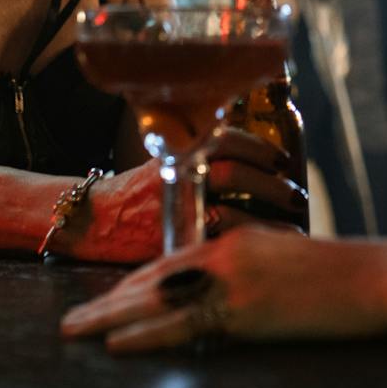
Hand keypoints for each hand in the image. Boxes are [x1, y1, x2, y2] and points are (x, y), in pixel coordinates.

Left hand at [60, 225, 385, 351]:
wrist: (373, 279)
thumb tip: (219, 287)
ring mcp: (232, 283)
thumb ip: (247, 266)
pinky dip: (145, 334)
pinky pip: (182, 325)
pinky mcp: (244, 311)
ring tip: (76, 330)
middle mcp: (225, 255)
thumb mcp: (284, 258)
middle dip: (108, 302)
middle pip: (152, 280)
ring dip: (109, 317)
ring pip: (155, 302)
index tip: (105, 299)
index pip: (170, 263)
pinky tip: (116, 342)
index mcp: (235, 241)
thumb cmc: (337, 274)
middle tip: (71, 320)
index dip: (132, 285)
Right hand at [67, 127, 304, 263]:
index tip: (282, 160)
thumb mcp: (163, 161)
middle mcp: (177, 176)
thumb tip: (248, 158)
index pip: (226, 139)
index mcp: (178, 151)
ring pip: (232, 211)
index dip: (258, 148)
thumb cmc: (132, 192)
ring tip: (292, 221)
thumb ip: (199, 156)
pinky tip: (267, 248)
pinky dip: (247, 245)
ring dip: (265, 217)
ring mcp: (174, 211)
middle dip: (271, 183)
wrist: (90, 219)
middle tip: (296, 194)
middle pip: (235, 173)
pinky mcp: (173, 242)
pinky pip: (218, 243)